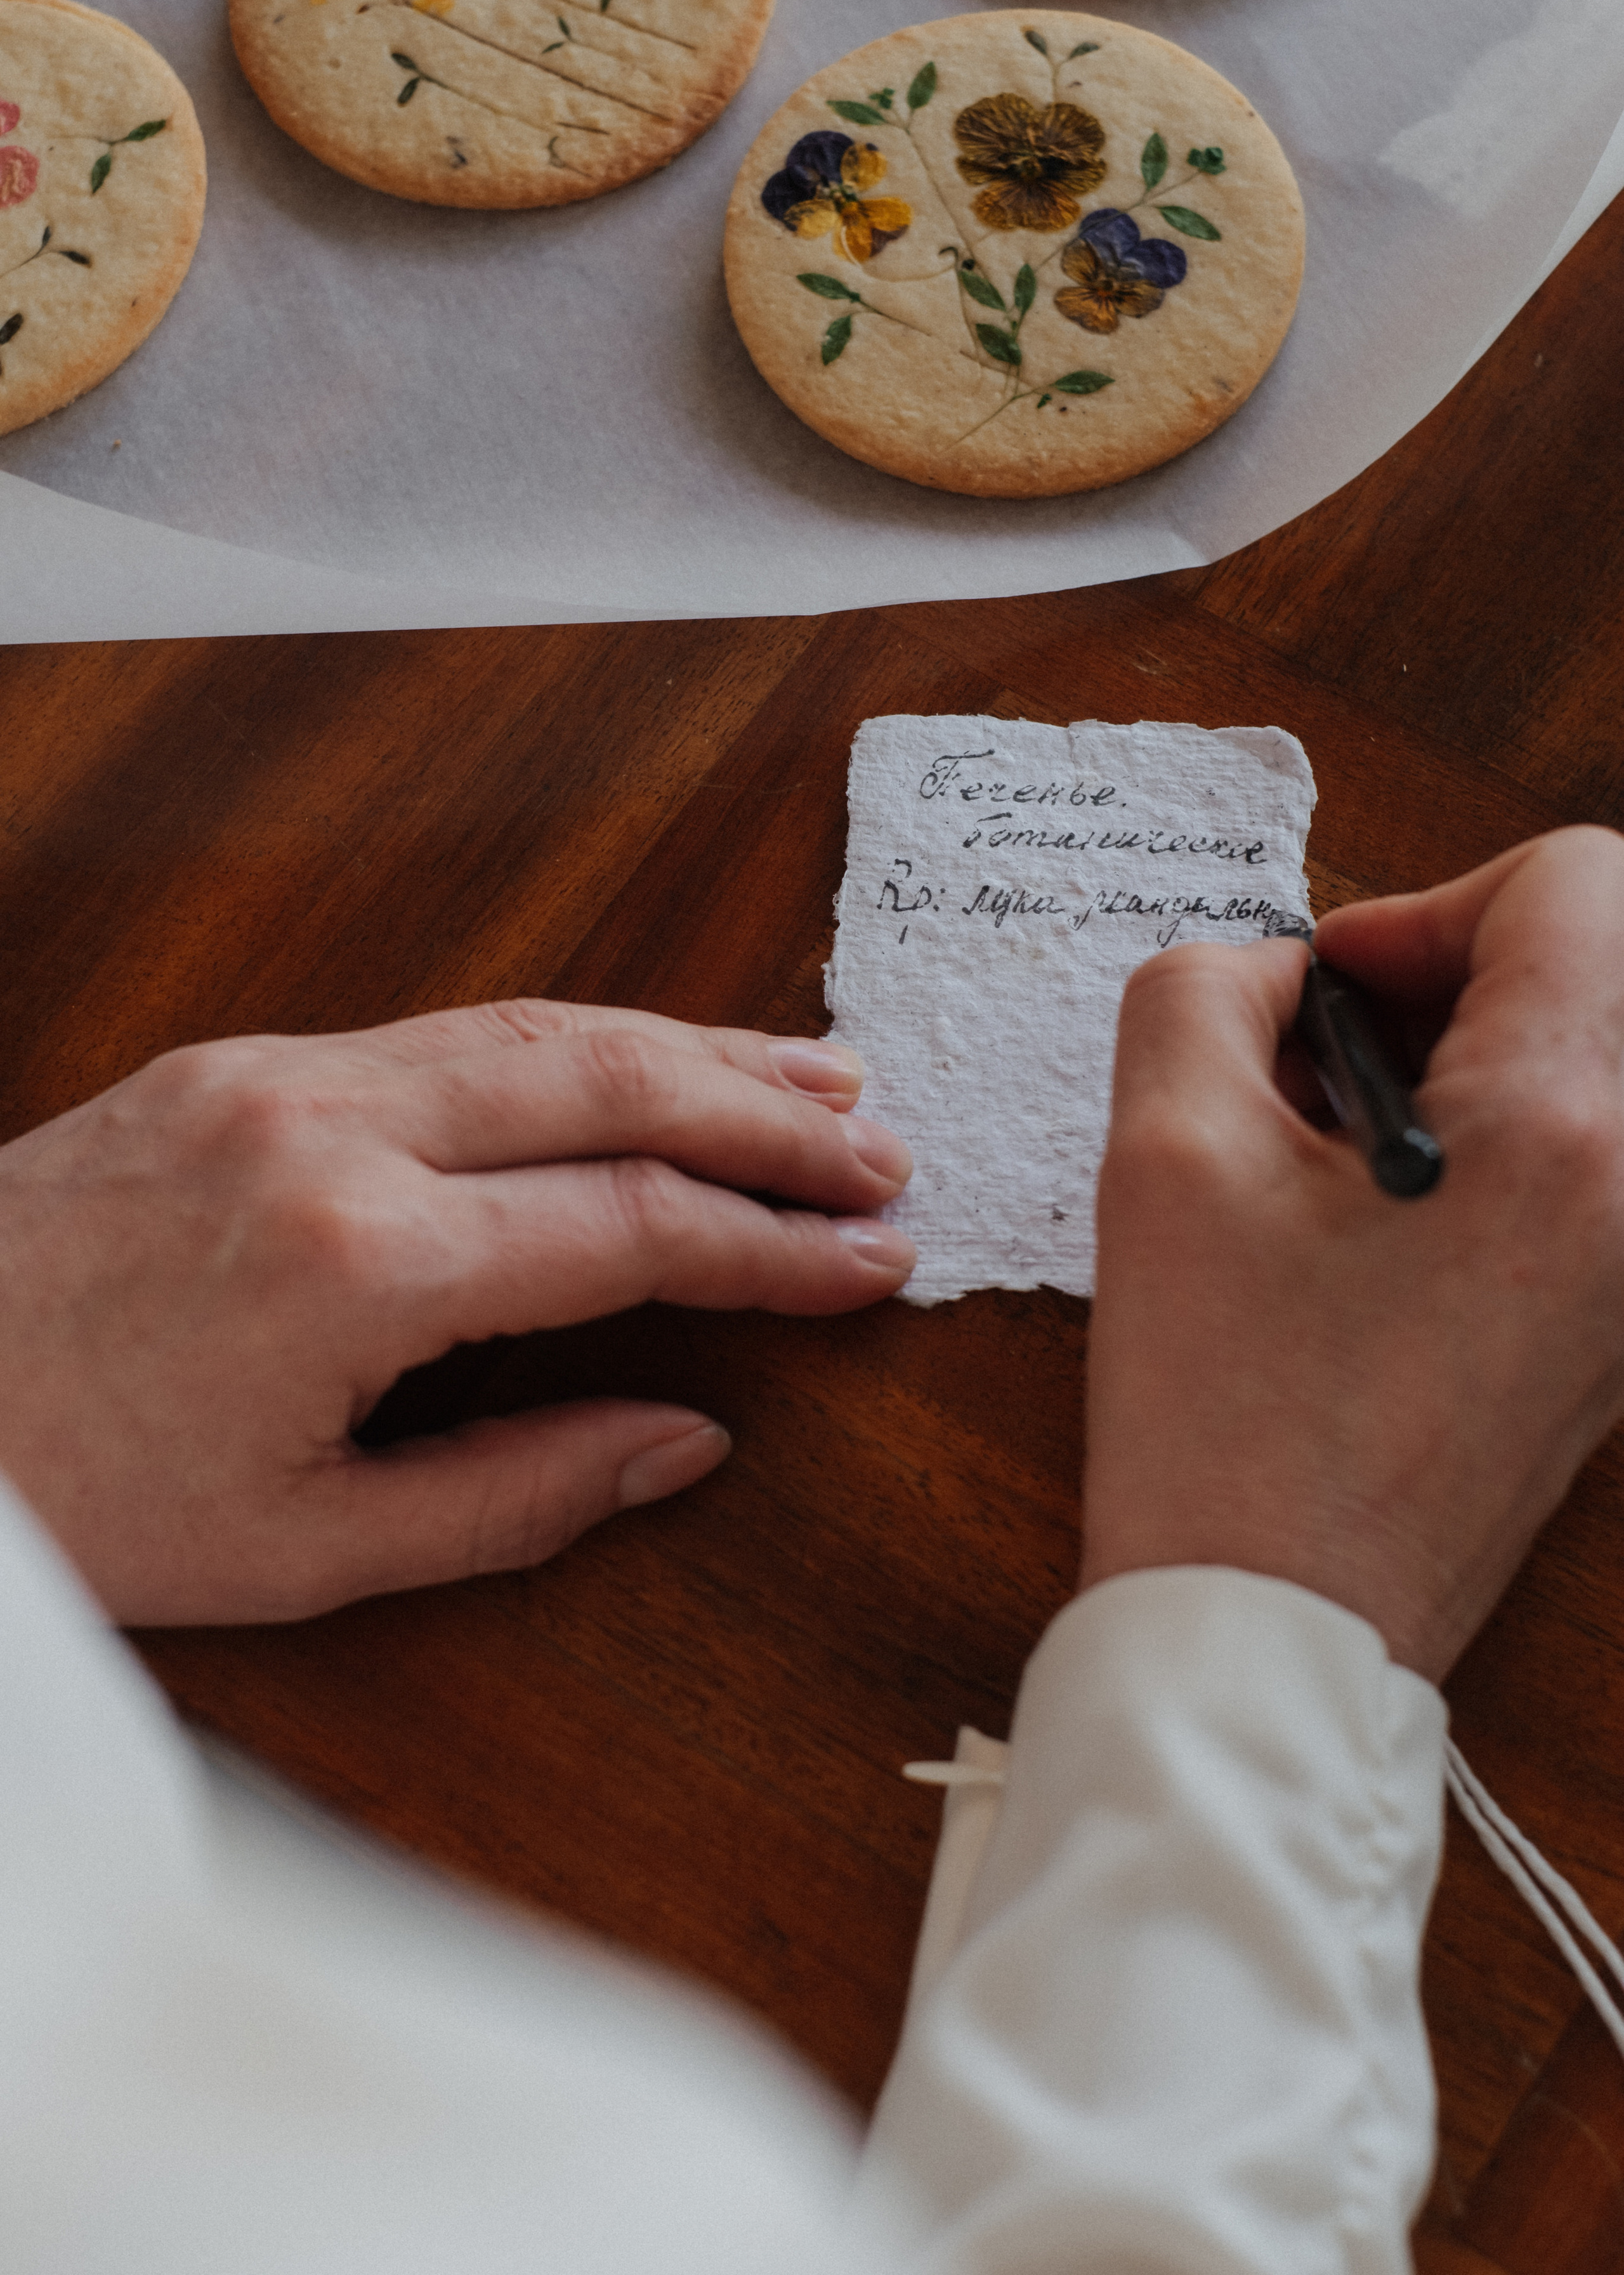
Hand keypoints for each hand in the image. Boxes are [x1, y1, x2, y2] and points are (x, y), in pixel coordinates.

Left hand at [0, 1002, 913, 1626]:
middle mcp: (329, 1131)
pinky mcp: (238, 1060)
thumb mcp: (302, 1550)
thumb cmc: (73, 1494)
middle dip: (764, 1111)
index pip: (630, 1229)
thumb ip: (517, 1494)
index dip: (772, 1246)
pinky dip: (572, 1042)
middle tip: (880, 1146)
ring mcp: (278, 1075)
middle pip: (608, 1083)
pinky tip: (638, 1063)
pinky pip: (448, 1030)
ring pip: (535, 1028)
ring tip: (810, 1072)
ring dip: (686, 1047)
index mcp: (356, 1264)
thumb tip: (687, 1440)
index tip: (871, 1261)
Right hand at [1082, 827, 1623, 1680]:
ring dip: (1475, 1056)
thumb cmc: (1228, 1420)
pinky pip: (1589, 1163)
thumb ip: (1201, 993)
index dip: (1422, 907)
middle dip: (1460, 972)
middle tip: (1335, 1061)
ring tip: (1344, 1151)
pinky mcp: (1622, 1328)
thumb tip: (1275, 975)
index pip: (1576, 884)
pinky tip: (1383, 1221)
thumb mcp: (1165, 1156)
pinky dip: (1497, 1143)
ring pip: (1597, 1060)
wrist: (1282, 1630)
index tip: (1327, 1000)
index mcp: (1566, 1127)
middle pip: (1608, 962)